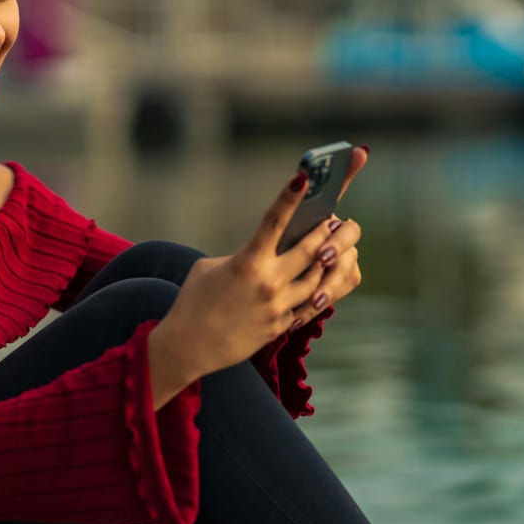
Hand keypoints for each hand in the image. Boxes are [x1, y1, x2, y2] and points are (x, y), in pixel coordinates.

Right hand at [148, 147, 366, 404]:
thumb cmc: (193, 302)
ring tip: (329, 251)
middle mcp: (268, 283)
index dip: (289, 197)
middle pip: (310, 250)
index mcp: (247, 262)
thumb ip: (242, 257)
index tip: (304, 177)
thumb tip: (265, 254)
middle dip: (326, 232)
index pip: (273, 221)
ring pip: (316, 279)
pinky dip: (314, 292)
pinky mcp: (280, 327)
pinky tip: (317, 283)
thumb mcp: (209, 268)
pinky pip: (306, 306)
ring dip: (325, 262)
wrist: (188, 346)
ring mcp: (277, 307)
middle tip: (335, 221)